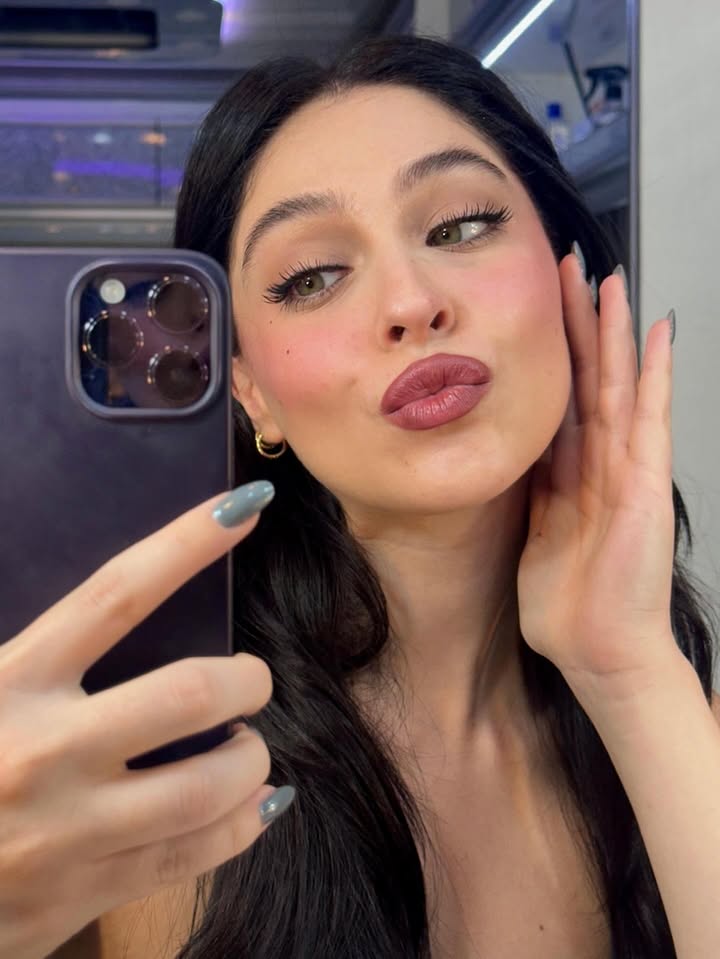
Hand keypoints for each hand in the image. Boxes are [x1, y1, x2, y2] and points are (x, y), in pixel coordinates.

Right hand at [0, 483, 284, 958]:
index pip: (117, 594)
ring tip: (247, 749)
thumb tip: (130, 600)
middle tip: (252, 681)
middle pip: (188, 695)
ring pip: (205, 786)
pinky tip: (258, 805)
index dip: (187, 543)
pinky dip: (243, 824)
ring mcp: (66, 830)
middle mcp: (42, 751)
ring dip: (251, 760)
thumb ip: (47, 650)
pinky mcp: (82, 893)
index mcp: (10, 682)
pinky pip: (194, 856)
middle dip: (245, 680)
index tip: (242, 508)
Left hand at [517, 250, 679, 693]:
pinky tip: (656, 334)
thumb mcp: (536, 536)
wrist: (599, 652)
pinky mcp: (646, 485)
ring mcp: (628, 470)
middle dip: (578, 325)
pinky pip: (650, 419)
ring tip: (608, 282)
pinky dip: (654, 376)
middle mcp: (601, 463)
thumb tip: (515, 461)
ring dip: (614, 333)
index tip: (534, 308)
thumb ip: (534, 494)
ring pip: (618, 386)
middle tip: (567, 270)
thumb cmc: (570, 606)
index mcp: (571, 475)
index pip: (560, 399)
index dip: (549, 353)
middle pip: (588, 380)